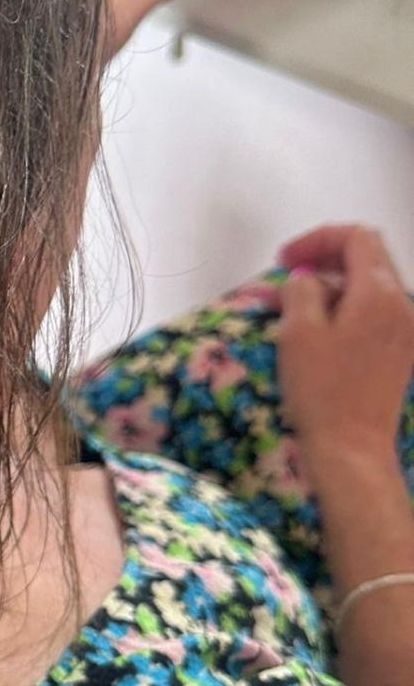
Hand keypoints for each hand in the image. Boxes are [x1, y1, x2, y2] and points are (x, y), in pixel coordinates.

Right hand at [277, 224, 413, 471]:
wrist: (352, 447)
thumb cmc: (321, 389)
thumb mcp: (298, 331)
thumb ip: (301, 289)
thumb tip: (306, 279)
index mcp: (380, 294)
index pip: (356, 237)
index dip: (317, 240)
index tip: (284, 261)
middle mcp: (403, 306)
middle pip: (368, 258)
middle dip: (324, 259)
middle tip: (285, 278)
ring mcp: (407, 330)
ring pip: (369, 286)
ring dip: (331, 286)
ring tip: (292, 307)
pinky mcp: (401, 352)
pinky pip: (374, 312)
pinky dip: (345, 308)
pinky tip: (317, 329)